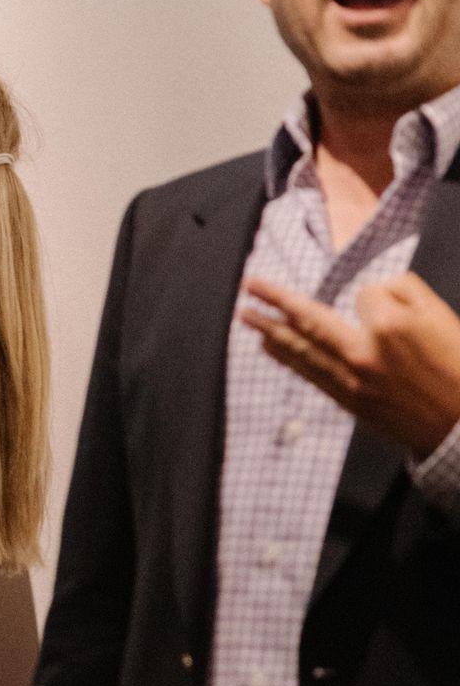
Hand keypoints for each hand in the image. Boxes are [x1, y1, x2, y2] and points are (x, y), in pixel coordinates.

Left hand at [241, 272, 459, 455]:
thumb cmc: (459, 367)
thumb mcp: (441, 315)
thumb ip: (403, 292)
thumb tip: (369, 293)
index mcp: (390, 327)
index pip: (365, 295)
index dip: (379, 297)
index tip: (391, 307)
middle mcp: (363, 353)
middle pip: (310, 319)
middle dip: (276, 301)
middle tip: (249, 285)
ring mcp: (352, 379)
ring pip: (302, 349)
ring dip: (270, 329)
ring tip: (247, 314)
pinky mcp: (349, 401)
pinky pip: (309, 373)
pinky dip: (287, 357)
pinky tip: (271, 346)